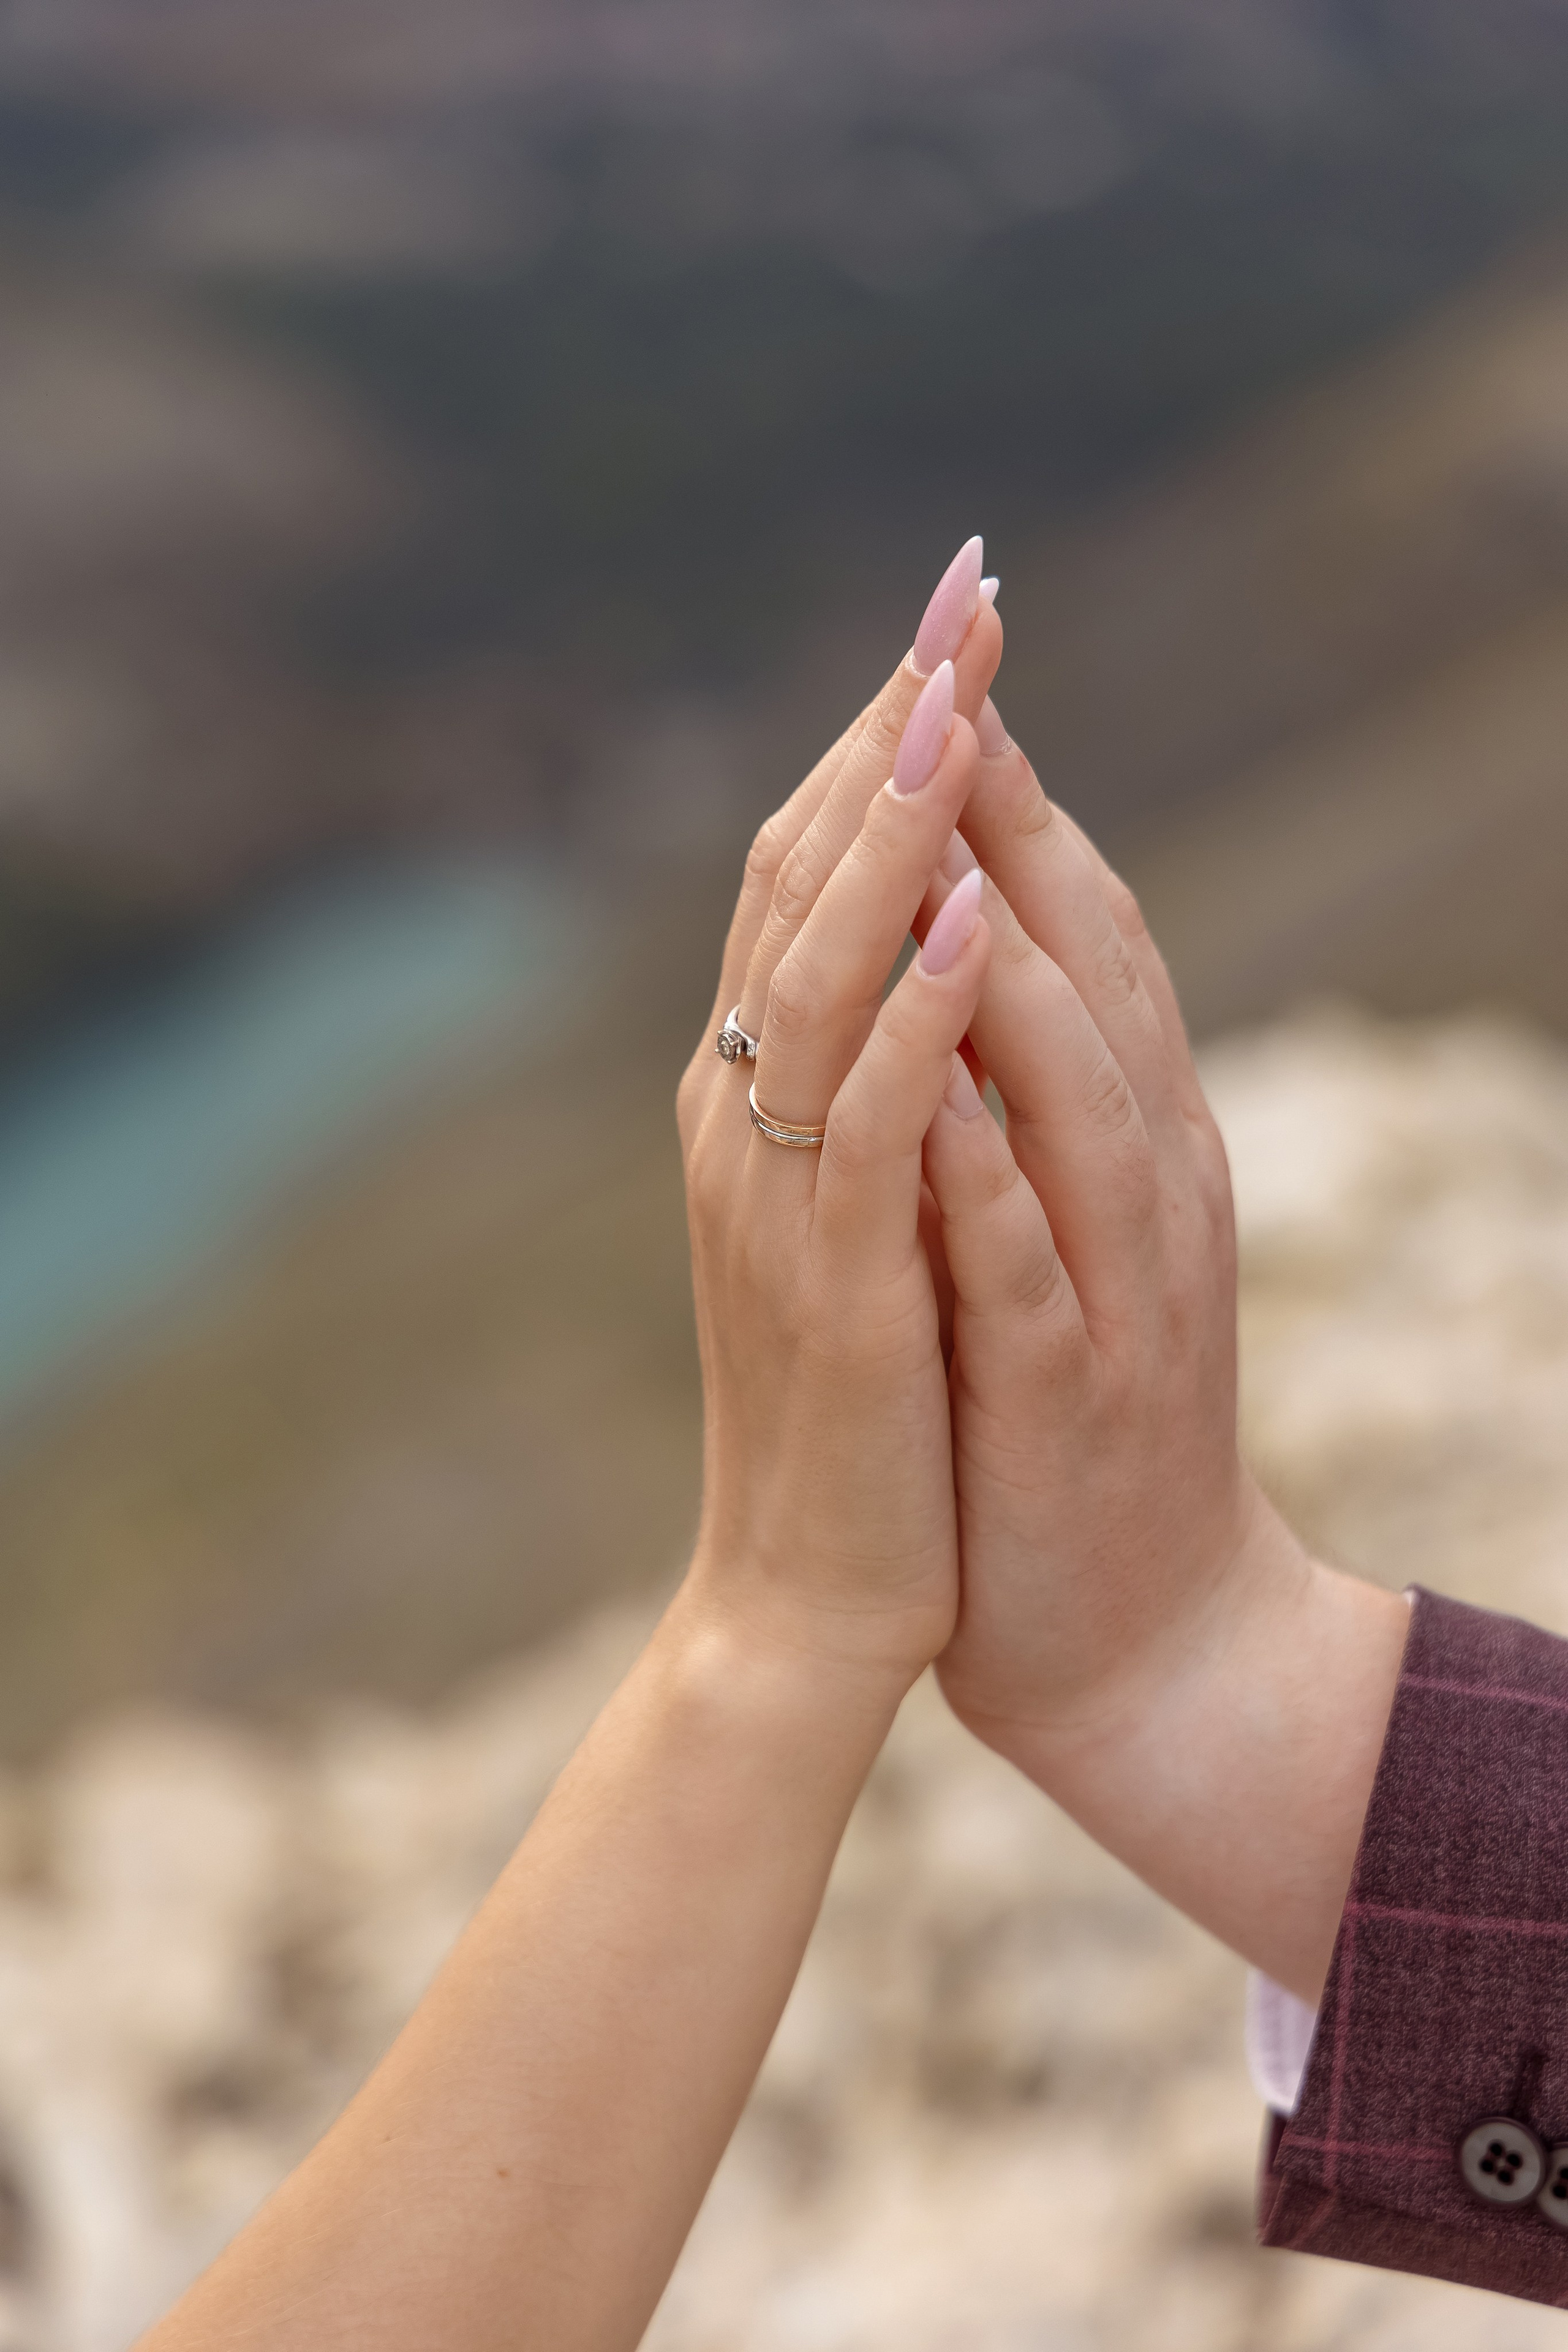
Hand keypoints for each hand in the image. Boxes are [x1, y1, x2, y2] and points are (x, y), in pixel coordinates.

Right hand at [143, 561, 1007, 2351]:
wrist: (813, 1598)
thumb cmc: (859, 1402)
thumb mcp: (855, 1207)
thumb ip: (861, 1076)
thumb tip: (914, 925)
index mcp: (757, 1091)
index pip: (808, 876)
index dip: (877, 742)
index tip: (953, 626)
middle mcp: (743, 1116)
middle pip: (803, 883)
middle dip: (888, 733)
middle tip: (959, 595)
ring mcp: (775, 1195)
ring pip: (820, 976)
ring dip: (891, 833)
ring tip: (956, 702)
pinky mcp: (830, 1285)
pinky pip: (867, 1125)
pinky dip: (910, 1016)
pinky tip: (963, 922)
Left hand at [917, 706, 1408, 2001]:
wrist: (1129, 1630)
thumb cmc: (1064, 1408)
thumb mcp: (1046, 1220)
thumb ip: (1017, 1086)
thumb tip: (944, 930)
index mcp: (1128, 1131)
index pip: (1072, 921)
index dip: (1008, 783)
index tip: (940, 647)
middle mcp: (1145, 1181)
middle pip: (1092, 962)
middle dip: (1017, 805)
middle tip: (950, 649)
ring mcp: (1116, 1287)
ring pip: (1077, 1092)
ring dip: (1012, 957)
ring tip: (950, 818)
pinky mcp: (1068, 1397)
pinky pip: (1027, 1267)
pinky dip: (991, 1173)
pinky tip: (939, 1093)